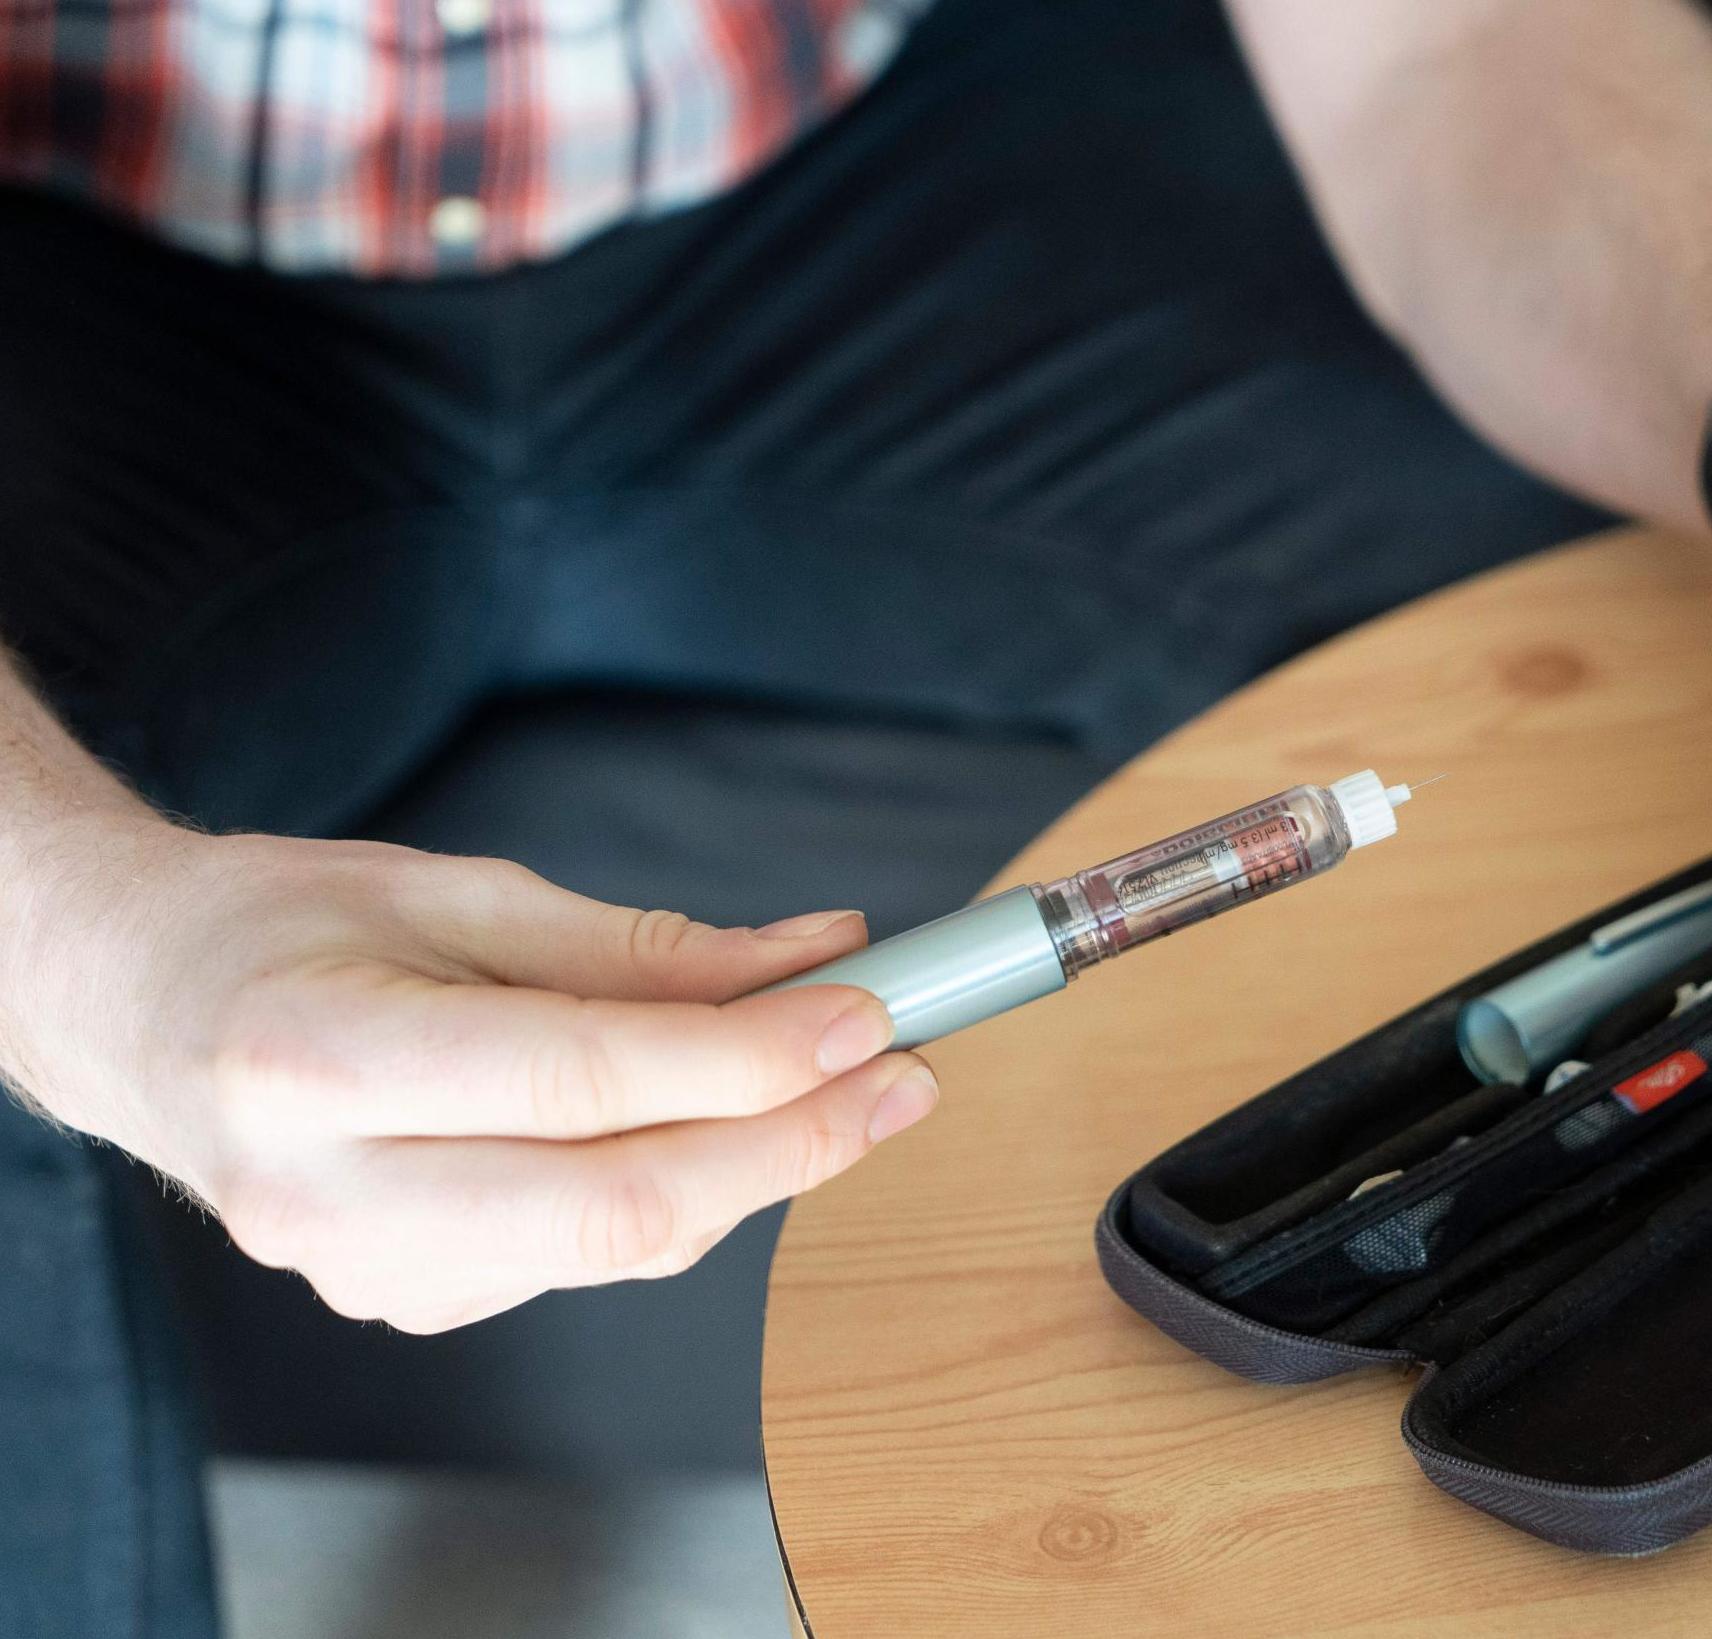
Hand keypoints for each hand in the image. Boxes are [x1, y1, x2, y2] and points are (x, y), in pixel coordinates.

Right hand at [0, 818, 933, 1330]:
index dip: (748, 1057)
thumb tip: (815, 958)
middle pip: (620, 1201)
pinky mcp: (409, 1301)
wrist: (143, 1017)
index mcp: (319, 1061)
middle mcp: (332, 1193)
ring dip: (759, 1164)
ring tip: (847, 1080)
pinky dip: (683, 1188)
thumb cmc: (286, 931)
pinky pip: (589, 1255)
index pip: (584, 1081)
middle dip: (794, 1141)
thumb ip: (639, 945)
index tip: (868, 1011)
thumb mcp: (455, 892)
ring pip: (622, 1242)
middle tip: (906, 1074)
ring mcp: (366, 1272)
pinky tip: (723, 1120)